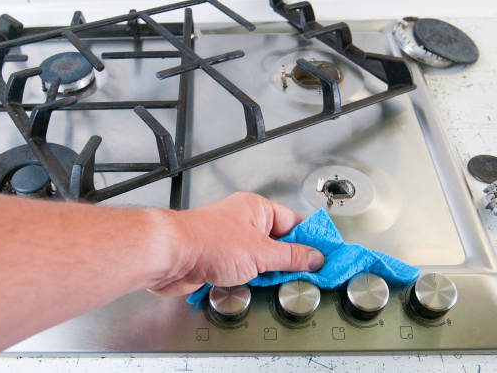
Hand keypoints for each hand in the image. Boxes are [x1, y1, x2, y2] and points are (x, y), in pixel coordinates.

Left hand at [150, 192, 323, 295]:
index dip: (311, 240)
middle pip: (278, 242)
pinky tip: (257, 287)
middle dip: (291, 260)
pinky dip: (251, 279)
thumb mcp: (261, 252)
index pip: (294, 223)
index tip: (326, 256)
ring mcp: (231, 242)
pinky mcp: (218, 260)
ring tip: (281, 282)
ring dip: (269, 272)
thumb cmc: (208, 242)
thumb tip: (314, 257)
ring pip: (260, 259)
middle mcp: (244, 222)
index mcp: (257, 209)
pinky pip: (244, 270)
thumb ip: (291, 257)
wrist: (170, 256)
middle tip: (309, 275)